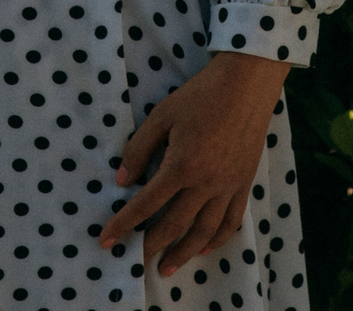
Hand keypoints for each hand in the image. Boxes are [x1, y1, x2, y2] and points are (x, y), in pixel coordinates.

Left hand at [98, 52, 290, 277]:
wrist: (246, 84)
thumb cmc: (201, 95)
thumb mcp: (162, 115)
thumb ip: (139, 148)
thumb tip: (122, 180)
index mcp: (181, 166)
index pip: (146, 205)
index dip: (123, 224)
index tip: (106, 240)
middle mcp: (205, 183)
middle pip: (173, 225)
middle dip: (150, 246)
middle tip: (134, 262)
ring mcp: (227, 186)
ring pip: (204, 231)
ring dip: (183, 253)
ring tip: (166, 268)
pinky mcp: (244, 183)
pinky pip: (232, 220)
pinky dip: (217, 239)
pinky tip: (204, 248)